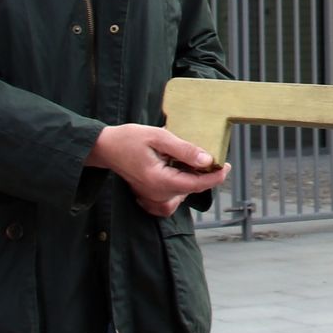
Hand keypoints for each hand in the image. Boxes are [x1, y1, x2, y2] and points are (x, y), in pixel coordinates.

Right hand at [87, 123, 231, 217]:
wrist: (106, 147)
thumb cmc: (129, 139)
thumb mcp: (158, 137)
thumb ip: (184, 149)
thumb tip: (208, 160)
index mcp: (160, 180)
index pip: (197, 184)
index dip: (216, 176)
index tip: (226, 165)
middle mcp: (158, 193)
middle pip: (193, 187)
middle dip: (205, 172)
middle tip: (208, 152)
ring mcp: (155, 195)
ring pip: (186, 188)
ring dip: (193, 174)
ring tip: (188, 155)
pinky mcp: (154, 193)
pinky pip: (176, 189)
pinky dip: (183, 177)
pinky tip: (179, 163)